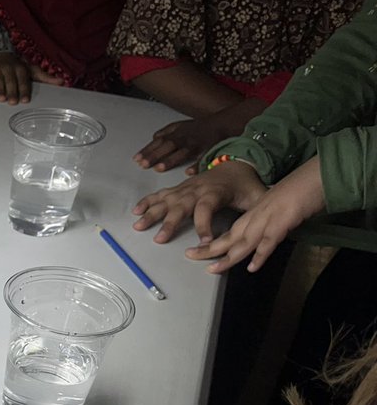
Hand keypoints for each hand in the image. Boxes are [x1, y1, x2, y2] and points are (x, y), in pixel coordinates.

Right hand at [0, 52, 62, 104]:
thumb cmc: (16, 68)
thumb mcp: (31, 71)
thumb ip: (45, 78)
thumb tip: (62, 82)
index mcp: (20, 68)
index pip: (23, 80)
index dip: (24, 89)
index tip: (25, 100)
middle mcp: (8, 67)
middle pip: (11, 81)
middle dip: (12, 91)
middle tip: (12, 102)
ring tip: (0, 98)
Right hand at [132, 160, 265, 243]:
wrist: (236, 163)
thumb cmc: (245, 184)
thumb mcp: (257, 195)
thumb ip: (259, 209)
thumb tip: (268, 223)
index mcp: (215, 192)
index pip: (206, 209)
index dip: (204, 225)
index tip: (206, 242)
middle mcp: (196, 190)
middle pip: (180, 206)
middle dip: (169, 223)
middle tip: (160, 238)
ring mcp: (185, 189)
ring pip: (166, 201)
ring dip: (152, 213)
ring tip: (139, 225)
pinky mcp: (179, 189)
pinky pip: (160, 194)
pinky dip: (147, 201)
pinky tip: (136, 211)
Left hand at [135, 115, 231, 173]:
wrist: (224, 122)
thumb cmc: (201, 127)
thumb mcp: (182, 125)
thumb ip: (166, 132)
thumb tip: (153, 137)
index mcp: (178, 133)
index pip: (159, 141)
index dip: (148, 150)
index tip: (136, 159)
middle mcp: (186, 138)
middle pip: (168, 146)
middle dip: (154, 155)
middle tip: (143, 164)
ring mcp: (198, 143)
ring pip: (183, 152)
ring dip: (170, 160)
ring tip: (159, 168)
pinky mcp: (210, 149)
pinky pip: (204, 158)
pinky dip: (197, 165)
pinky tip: (189, 172)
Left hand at [185, 157, 324, 272]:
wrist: (315, 176)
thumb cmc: (299, 191)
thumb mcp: (277, 208)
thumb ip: (267, 222)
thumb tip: (261, 239)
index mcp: (254, 213)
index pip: (230, 231)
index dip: (214, 243)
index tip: (198, 251)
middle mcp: (257, 216)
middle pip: (230, 236)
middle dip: (209, 249)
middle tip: (190, 257)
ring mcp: (269, 219)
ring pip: (244, 241)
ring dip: (228, 257)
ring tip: (213, 269)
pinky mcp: (283, 222)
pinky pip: (269, 241)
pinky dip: (260, 255)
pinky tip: (252, 267)